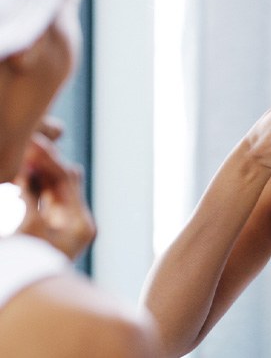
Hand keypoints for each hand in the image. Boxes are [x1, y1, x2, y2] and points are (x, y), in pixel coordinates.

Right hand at [14, 133, 95, 259]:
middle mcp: (78, 222)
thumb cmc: (27, 265)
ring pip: (55, 190)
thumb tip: (27, 170)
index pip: (66, 182)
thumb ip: (30, 197)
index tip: (33, 143)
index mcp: (80, 223)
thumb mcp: (28, 229)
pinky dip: (35, 188)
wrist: (29, 296)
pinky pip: (46, 201)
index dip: (49, 160)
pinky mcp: (54, 228)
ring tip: (24, 155)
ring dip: (40, 173)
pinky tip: (21, 174)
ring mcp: (67, 224)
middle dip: (45, 163)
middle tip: (29, 143)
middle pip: (64, 183)